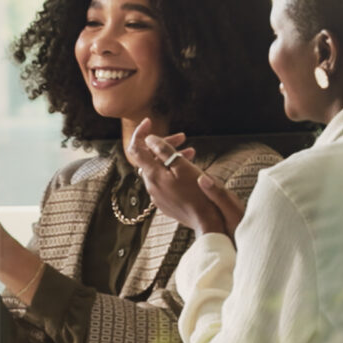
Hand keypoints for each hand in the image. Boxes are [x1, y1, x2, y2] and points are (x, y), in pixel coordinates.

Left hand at [128, 127, 244, 238]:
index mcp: (153, 175)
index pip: (136, 149)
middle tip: (183, 137)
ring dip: (172, 158)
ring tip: (191, 152)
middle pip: (150, 158)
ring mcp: (157, 196)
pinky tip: (188, 169)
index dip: (140, 132)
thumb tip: (150, 139)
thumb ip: (164, 151)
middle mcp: (151, 186)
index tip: (149, 121)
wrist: (206, 221)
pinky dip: (173, 171)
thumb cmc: (198, 194)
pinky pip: (164, 181)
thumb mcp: (183, 166)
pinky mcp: (165, 202)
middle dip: (164, 144)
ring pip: (159, 169)